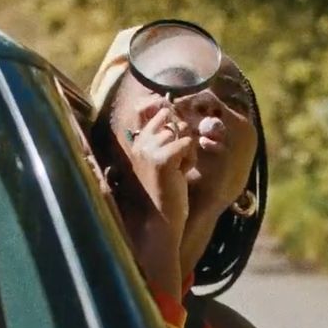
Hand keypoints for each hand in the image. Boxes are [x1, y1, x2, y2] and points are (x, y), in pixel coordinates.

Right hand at [125, 99, 196, 236]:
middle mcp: (140, 142)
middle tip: (176, 164)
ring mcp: (150, 149)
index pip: (159, 114)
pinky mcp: (163, 158)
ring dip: (187, 151)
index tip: (174, 149)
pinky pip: (187, 144)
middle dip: (182, 140)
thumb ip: (167, 137)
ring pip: (182, 132)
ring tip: (178, 170)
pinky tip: (181, 174)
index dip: (174, 124)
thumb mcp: (163, 159)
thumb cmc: (166, 189)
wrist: (162, 216)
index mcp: (138, 141)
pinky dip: (190, 159)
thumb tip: (174, 110)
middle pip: (173, 122)